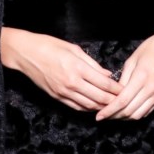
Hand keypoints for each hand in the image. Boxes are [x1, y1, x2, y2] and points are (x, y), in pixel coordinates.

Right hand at [0, 27, 121, 110]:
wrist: (26, 54)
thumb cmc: (50, 46)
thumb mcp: (74, 49)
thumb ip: (93, 64)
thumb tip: (108, 75)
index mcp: (78, 68)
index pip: (105, 84)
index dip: (118, 89)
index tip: (126, 90)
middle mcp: (72, 83)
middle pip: (100, 98)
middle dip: (114, 101)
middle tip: (123, 102)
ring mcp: (64, 92)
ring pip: (89, 106)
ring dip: (102, 107)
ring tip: (112, 106)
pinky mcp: (57, 97)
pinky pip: (77, 107)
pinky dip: (88, 108)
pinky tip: (95, 106)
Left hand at [95, 15, 153, 120]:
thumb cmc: (152, 48)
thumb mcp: (133, 59)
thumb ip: (124, 78)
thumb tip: (114, 92)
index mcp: (141, 77)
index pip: (122, 100)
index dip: (109, 110)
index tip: (99, 115)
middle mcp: (151, 89)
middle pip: (129, 111)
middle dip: (114, 116)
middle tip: (103, 116)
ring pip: (138, 115)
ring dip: (124, 118)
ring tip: (113, 115)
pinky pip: (147, 111)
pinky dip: (135, 114)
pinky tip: (126, 111)